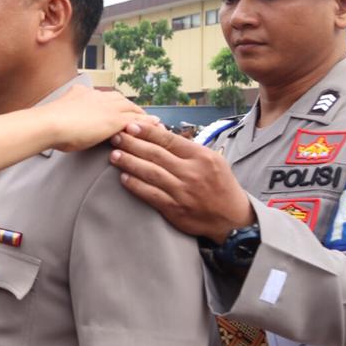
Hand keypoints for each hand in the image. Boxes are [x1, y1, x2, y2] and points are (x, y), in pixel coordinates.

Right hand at [39, 87, 156, 151]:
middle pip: (122, 100)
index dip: (116, 103)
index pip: (105, 97)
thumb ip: (64, 112)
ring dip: (144, 116)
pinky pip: (137, 122)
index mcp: (83, 93)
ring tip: (155, 122)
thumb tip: (59, 118)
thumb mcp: (57, 113)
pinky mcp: (115, 120)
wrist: (49, 124)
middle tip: (144, 116)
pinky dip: (148, 125)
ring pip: (132, 109)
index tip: (122, 109)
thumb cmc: (47, 124)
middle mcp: (97, 96)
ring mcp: (107, 107)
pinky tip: (157, 128)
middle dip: (133, 108)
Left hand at [110, 122, 254, 242]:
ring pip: (150, 173)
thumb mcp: (212, 160)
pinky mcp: (175, 209)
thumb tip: (159, 132)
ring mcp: (182, 191)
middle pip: (155, 154)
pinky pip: (150, 194)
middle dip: (132, 144)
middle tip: (115, 137)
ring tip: (114, 154)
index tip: (130, 125)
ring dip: (129, 162)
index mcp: (201, 157)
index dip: (147, 132)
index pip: (168, 140)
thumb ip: (187, 149)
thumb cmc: (220, 185)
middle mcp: (191, 172)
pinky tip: (123, 177)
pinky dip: (135, 185)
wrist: (232, 219)